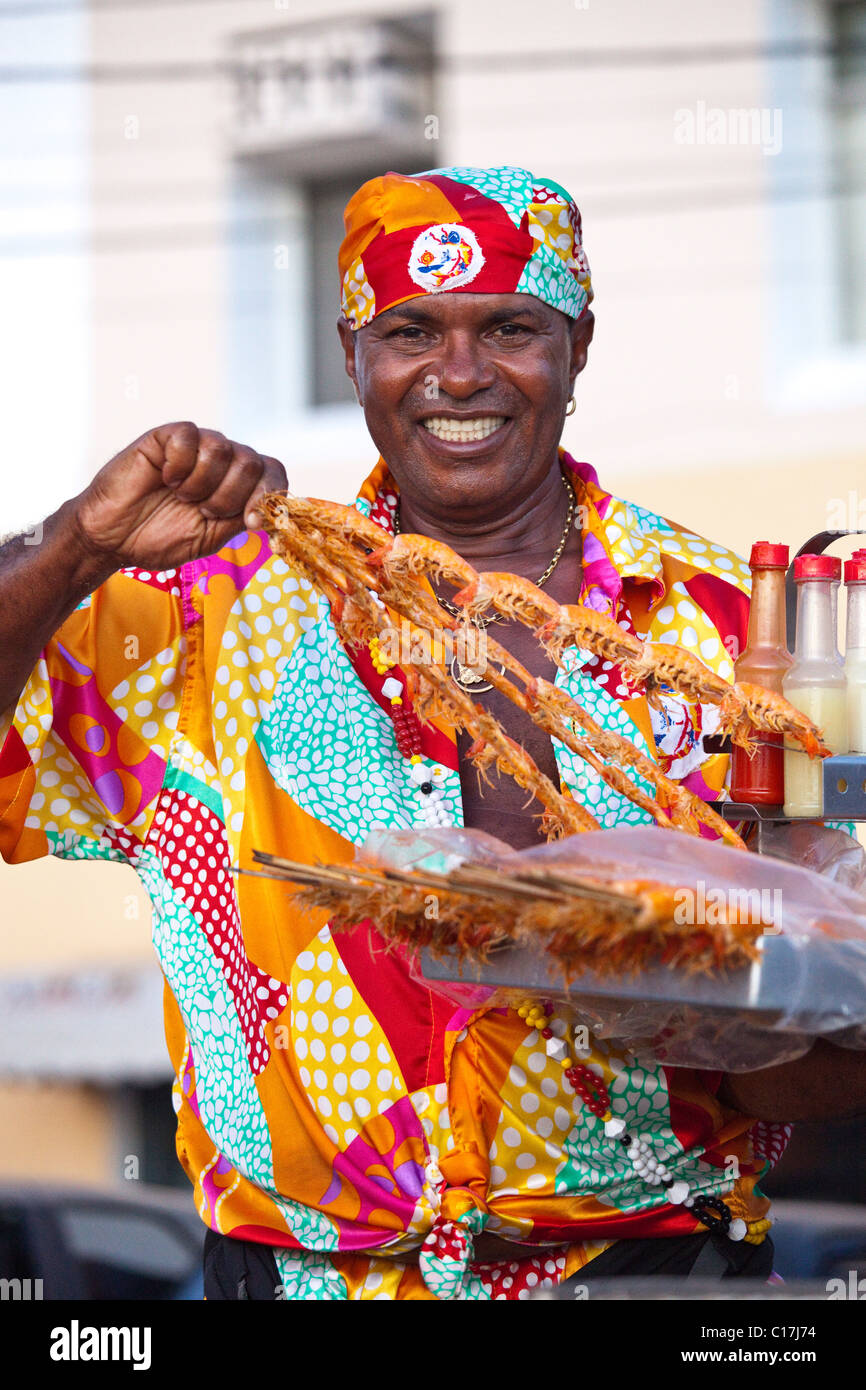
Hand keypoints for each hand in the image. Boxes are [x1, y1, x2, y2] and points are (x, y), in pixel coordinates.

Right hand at [70, 422, 286, 570]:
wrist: (113, 538)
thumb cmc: (158, 538)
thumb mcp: (211, 537)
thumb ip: (241, 518)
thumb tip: (273, 509)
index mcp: (237, 484)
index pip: (272, 471)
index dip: (270, 493)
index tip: (250, 523)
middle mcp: (221, 461)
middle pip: (251, 463)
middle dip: (229, 498)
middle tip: (201, 511)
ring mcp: (195, 446)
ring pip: (223, 449)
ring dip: (202, 484)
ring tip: (180, 495)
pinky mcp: (167, 436)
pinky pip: (190, 436)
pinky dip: (180, 466)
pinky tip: (165, 477)